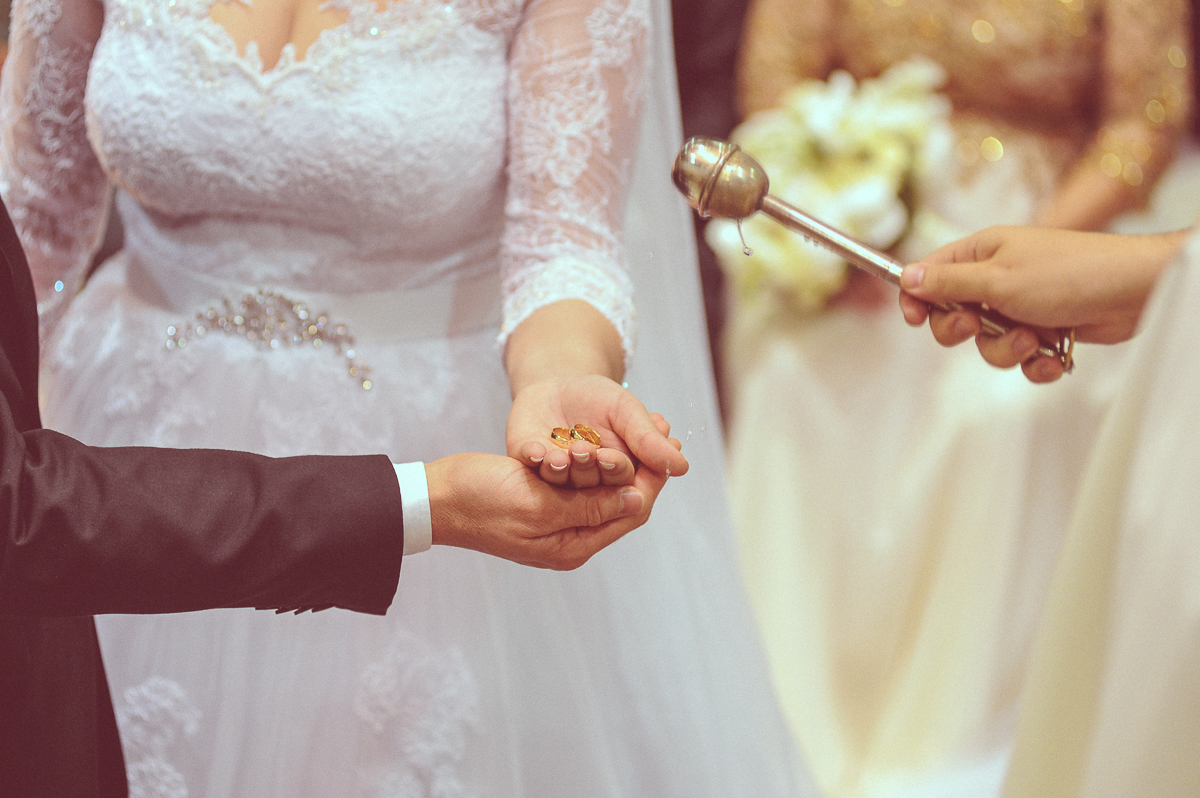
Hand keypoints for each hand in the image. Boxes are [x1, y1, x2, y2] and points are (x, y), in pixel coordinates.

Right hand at [424, 452, 668, 569]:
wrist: (435, 498)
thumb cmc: (481, 502)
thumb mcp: (539, 504)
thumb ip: (589, 506)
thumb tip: (637, 500)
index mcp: (573, 546)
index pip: (630, 514)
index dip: (653, 481)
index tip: (669, 446)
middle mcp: (570, 538)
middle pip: (623, 502)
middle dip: (644, 468)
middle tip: (662, 429)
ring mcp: (557, 521)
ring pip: (604, 490)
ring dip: (624, 460)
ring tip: (643, 426)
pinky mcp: (544, 502)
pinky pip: (582, 483)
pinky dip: (597, 461)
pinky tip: (606, 435)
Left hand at [507, 374, 689, 487]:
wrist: (559, 381)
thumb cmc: (600, 399)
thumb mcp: (627, 412)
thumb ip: (648, 439)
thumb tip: (682, 466)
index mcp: (617, 478)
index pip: (631, 489)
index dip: (629, 476)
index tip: (627, 458)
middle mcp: (586, 484)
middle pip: (599, 490)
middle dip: (602, 470)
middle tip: (602, 453)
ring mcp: (555, 476)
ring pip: (565, 481)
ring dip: (570, 467)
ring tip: (577, 449)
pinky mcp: (527, 461)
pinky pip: (530, 465)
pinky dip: (535, 458)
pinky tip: (539, 451)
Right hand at [898, 225, 1188, 382]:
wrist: (1133, 291)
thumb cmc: (1069, 273)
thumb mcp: (997, 278)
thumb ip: (947, 282)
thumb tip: (906, 276)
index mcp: (982, 253)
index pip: (930, 273)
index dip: (916, 297)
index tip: (914, 319)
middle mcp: (997, 277)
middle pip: (952, 314)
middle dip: (964, 330)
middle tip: (978, 325)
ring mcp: (1020, 305)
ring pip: (986, 343)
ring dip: (1004, 350)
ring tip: (1031, 339)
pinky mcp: (1043, 330)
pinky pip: (1020, 358)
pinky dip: (1033, 363)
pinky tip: (1051, 357)